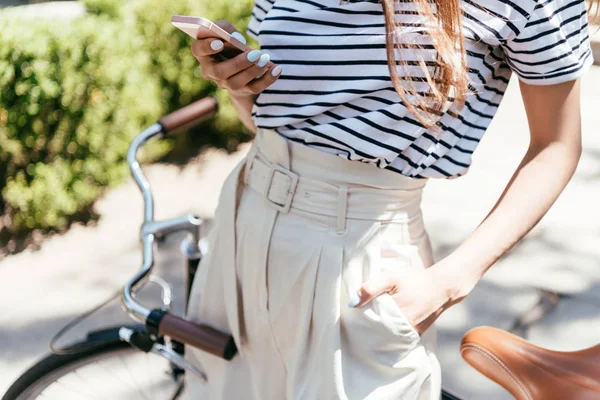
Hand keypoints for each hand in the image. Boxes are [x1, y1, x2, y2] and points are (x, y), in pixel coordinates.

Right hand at [190, 20, 282, 96]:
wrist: (237, 65)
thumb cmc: (228, 43)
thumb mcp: (225, 31)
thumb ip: (225, 29)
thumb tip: (236, 39)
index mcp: (203, 54)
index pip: (199, 50)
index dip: (207, 47)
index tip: (220, 43)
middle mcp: (211, 72)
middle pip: (220, 72)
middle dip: (238, 63)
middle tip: (254, 54)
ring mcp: (226, 84)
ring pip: (237, 83)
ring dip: (253, 71)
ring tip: (265, 59)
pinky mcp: (243, 90)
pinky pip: (255, 88)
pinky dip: (267, 79)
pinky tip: (277, 69)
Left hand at [350, 260, 465, 334]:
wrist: (442, 287)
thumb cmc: (415, 280)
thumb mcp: (391, 278)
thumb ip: (371, 288)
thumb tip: (352, 303)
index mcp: (395, 315)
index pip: (369, 323)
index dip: (361, 318)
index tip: (356, 312)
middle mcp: (403, 328)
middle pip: (377, 331)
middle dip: (369, 324)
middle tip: (362, 316)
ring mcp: (411, 333)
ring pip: (387, 334)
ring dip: (380, 328)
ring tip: (375, 317)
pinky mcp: (416, 334)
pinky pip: (398, 335)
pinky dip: (391, 330)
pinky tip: (388, 321)